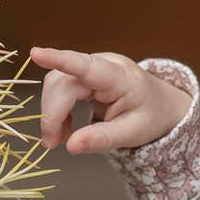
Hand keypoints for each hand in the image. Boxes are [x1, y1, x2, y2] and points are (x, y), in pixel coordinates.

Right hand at [28, 46, 190, 153]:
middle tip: (51, 144)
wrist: (163, 106)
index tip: (36, 53)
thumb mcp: (132, 134)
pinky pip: (61, 87)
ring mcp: (93, 66)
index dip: (60, 59)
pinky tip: (65, 129)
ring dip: (52, 112)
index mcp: (121, 77)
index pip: (87, 65)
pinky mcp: (85, 74)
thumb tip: (70, 147)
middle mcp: (104, 64)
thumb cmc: (152, 116)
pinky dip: (57, 110)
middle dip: (52, 113)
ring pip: (57, 83)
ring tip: (59, 139)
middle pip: (63, 82)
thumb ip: (101, 139)